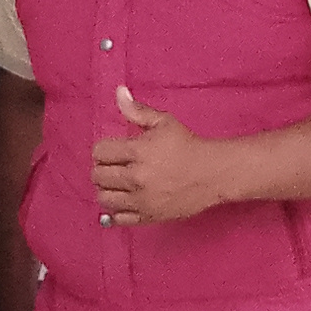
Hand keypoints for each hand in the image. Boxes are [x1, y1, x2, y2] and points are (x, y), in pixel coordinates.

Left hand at [91, 88, 238, 225]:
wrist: (212, 173)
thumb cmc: (188, 145)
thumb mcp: (164, 122)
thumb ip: (137, 110)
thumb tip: (119, 92)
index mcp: (137, 151)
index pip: (99, 152)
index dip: (103, 149)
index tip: (113, 150)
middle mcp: (136, 177)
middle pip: (97, 176)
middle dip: (102, 168)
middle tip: (114, 166)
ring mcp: (141, 199)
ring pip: (104, 198)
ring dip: (106, 189)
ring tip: (117, 183)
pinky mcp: (148, 216)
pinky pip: (118, 219)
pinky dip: (115, 211)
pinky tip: (123, 201)